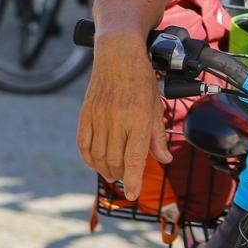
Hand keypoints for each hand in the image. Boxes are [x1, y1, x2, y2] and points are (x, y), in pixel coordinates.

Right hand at [76, 32, 169, 201]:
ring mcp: (99, 116)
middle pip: (115, 161)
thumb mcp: (156, 105)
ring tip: (113, 174)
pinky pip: (83, 144)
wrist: (118, 53)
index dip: (133, 181)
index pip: (133, 158)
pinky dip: (89, 158)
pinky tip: (96, 163)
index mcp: (139, 118)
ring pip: (99, 156)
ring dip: (106, 170)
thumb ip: (158, 135)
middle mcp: (117, 119)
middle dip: (121, 176)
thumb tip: (164, 159)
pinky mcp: (85, 113)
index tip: (133, 194)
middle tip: (126, 179)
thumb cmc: (142, 78)